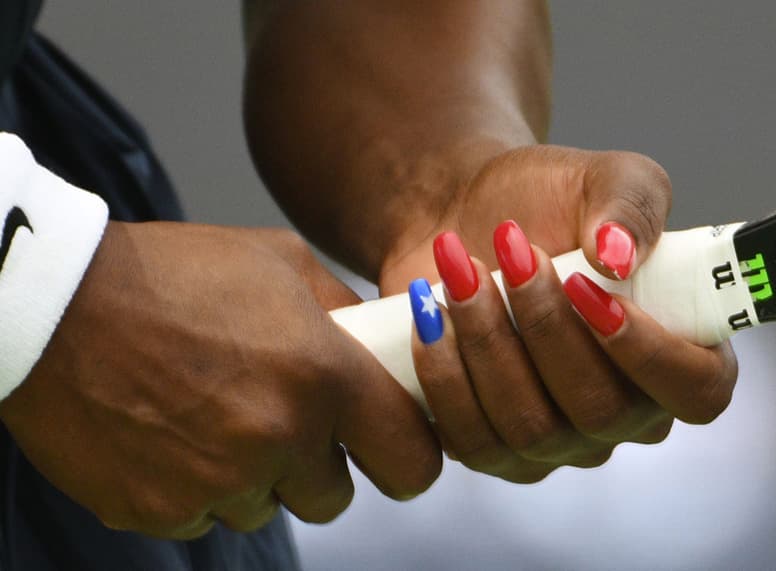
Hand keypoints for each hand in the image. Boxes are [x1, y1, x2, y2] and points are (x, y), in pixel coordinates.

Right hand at [0, 222, 440, 537]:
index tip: (393, 449)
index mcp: (323, 376)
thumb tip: (381, 339)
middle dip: (318, 466)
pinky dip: (195, 487)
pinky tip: (171, 433)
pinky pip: (204, 517)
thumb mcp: (278, 261)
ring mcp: (217, 481)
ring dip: (254, 477)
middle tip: (285, 422)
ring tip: (212, 414)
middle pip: (335, 497)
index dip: (408, 458)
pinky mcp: (159, 511)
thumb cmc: (171, 273)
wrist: (57, 303)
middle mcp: (279, 437)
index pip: (412, 461)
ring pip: (266, 508)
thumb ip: (343, 308)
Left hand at [383, 145, 737, 481]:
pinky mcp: (492, 446)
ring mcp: (558, 440)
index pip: (697, 392)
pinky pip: (472, 440)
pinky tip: (430, 313)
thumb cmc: (547, 200)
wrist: (463, 216)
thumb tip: (620, 257)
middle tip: (512, 250)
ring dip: (488, 343)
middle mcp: (625, 411)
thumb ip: (632, 205)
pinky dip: (445, 373)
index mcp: (679, 352)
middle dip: (547, 326)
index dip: (649, 353)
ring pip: (531, 429)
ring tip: (460, 269)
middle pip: (600, 411)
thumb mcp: (603, 177)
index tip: (586, 289)